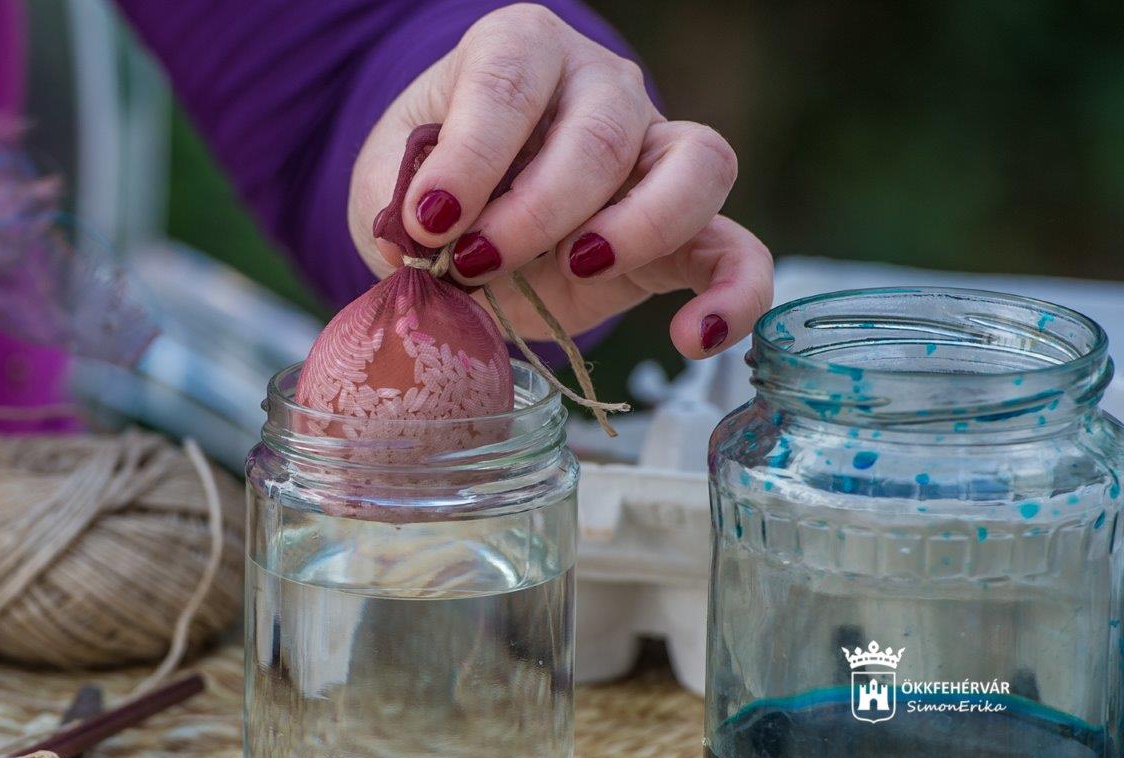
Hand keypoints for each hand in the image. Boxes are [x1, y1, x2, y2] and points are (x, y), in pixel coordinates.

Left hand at [349, 3, 771, 358]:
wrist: (471, 220)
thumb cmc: (433, 186)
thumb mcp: (389, 183)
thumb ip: (397, 203)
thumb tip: (418, 241)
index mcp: (520, 51)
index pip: (512, 79)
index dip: (473, 153)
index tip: (429, 222)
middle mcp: (602, 87)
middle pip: (602, 131)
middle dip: (538, 209)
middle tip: (478, 263)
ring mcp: (656, 151)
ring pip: (695, 164)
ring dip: (638, 228)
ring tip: (579, 270)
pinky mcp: (686, 228)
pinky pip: (737, 248)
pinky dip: (734, 293)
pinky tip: (696, 339)